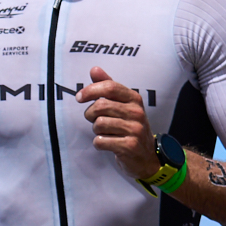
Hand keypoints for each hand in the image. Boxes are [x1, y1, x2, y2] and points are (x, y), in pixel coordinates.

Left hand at [78, 66, 156, 182]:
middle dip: (90, 114)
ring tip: (105, 133)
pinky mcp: (129, 146)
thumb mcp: (122, 105)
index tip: (80, 98)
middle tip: (94, 119)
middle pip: (101, 106)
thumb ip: (108, 86)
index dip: (90, 90)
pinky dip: (99, 143)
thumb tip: (94, 69)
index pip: (109, 87)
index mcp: (134, 99)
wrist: (145, 156)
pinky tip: (108, 143)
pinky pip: (101, 141)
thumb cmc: (129, 127)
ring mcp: (135, 130)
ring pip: (99, 124)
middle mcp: (137, 113)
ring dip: (96, 130)